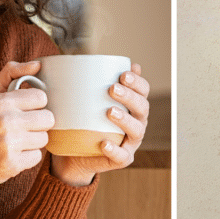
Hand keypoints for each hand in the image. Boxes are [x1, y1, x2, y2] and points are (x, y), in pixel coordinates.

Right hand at [0, 61, 52, 217]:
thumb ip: (11, 73)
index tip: (23, 111)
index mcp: (0, 102)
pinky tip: (12, 155)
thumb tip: (38, 64)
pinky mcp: (12, 164)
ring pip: (44, 139)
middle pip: (48, 118)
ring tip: (15, 142)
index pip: (41, 97)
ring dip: (33, 142)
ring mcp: (9, 144)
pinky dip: (27, 158)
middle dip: (37, 124)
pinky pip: (37, 157)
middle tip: (21, 128)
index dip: (35, 105)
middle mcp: (5, 121)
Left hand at [51, 64, 150, 186]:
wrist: (76, 153)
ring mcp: (130, 142)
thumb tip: (87, 59)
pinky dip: (115, 149)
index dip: (137, 82)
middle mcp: (137, 122)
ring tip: (110, 111)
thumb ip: (93, 82)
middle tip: (112, 89)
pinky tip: (104, 143)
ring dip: (125, 120)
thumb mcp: (88, 100)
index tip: (123, 74)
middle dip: (130, 97)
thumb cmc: (85, 121)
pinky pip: (122, 156)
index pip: (143, 91)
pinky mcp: (121, 159)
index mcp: (133, 106)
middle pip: (142, 108)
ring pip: (136, 131)